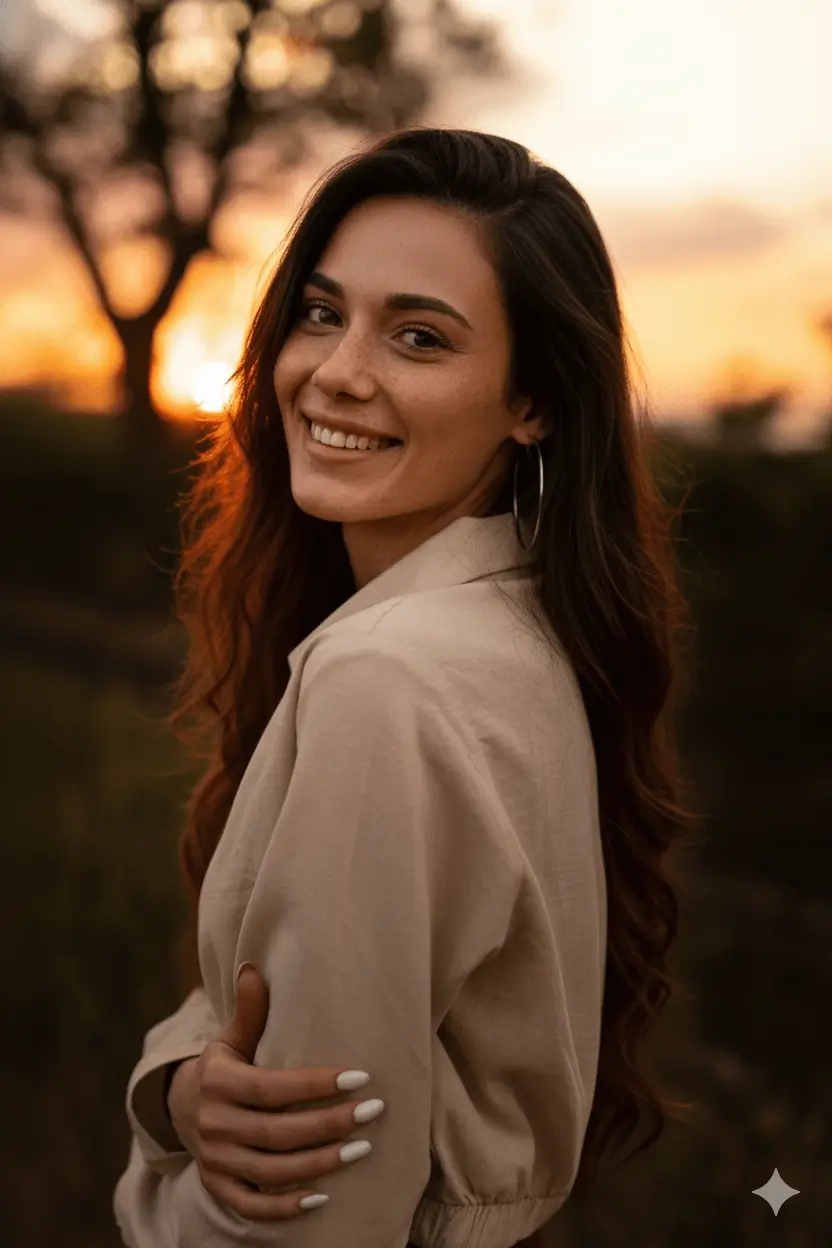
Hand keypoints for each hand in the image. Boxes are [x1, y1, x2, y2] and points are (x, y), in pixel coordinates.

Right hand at [167, 963, 383, 1220]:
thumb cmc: (225, 1065)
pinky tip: (323, 1197)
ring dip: (320, 1163)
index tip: (361, 1076)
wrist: (183, 1107)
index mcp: (218, 1082)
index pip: (273, 1087)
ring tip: (362, 1148)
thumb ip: (249, 1010)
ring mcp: (216, 1161)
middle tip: (373, 1111)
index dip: (316, 1084)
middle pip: (278, 1132)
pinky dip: (286, 1206)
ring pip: (271, 1170)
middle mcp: (214, 1125)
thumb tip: (253, 967)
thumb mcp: (231, 1037)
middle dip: (330, 1124)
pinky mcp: (219, 1188)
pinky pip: (253, 1205)